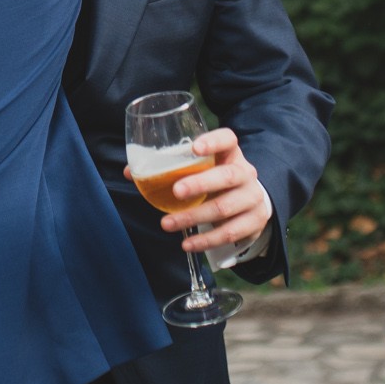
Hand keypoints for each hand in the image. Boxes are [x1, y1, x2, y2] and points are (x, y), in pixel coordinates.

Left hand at [123, 126, 268, 254]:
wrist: (250, 205)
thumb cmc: (216, 182)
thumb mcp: (201, 171)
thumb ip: (169, 169)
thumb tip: (130, 173)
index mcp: (230, 154)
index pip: (227, 139)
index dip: (213, 142)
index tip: (194, 148)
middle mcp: (245, 173)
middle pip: (227, 176)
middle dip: (201, 184)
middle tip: (176, 191)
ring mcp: (252, 198)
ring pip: (224, 208)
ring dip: (194, 217)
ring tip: (167, 223)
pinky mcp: (254, 222)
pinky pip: (229, 233)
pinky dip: (206, 240)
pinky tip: (187, 244)